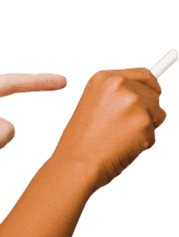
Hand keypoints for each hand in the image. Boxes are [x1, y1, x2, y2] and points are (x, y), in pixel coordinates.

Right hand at [53, 68, 165, 190]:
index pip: (143, 75)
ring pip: (158, 114)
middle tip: (127, 126)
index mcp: (103, 77)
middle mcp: (119, 84)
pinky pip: (154, 133)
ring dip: (146, 127)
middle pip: (154, 94)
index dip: (149, 88)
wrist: (78, 161)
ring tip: (120, 137)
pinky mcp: (143, 122)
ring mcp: (133, 102)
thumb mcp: (94, 104)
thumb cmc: (82, 139)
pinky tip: (123, 146)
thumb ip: (118, 96)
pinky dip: (143, 143)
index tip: (151, 97)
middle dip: (148, 110)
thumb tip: (150, 94)